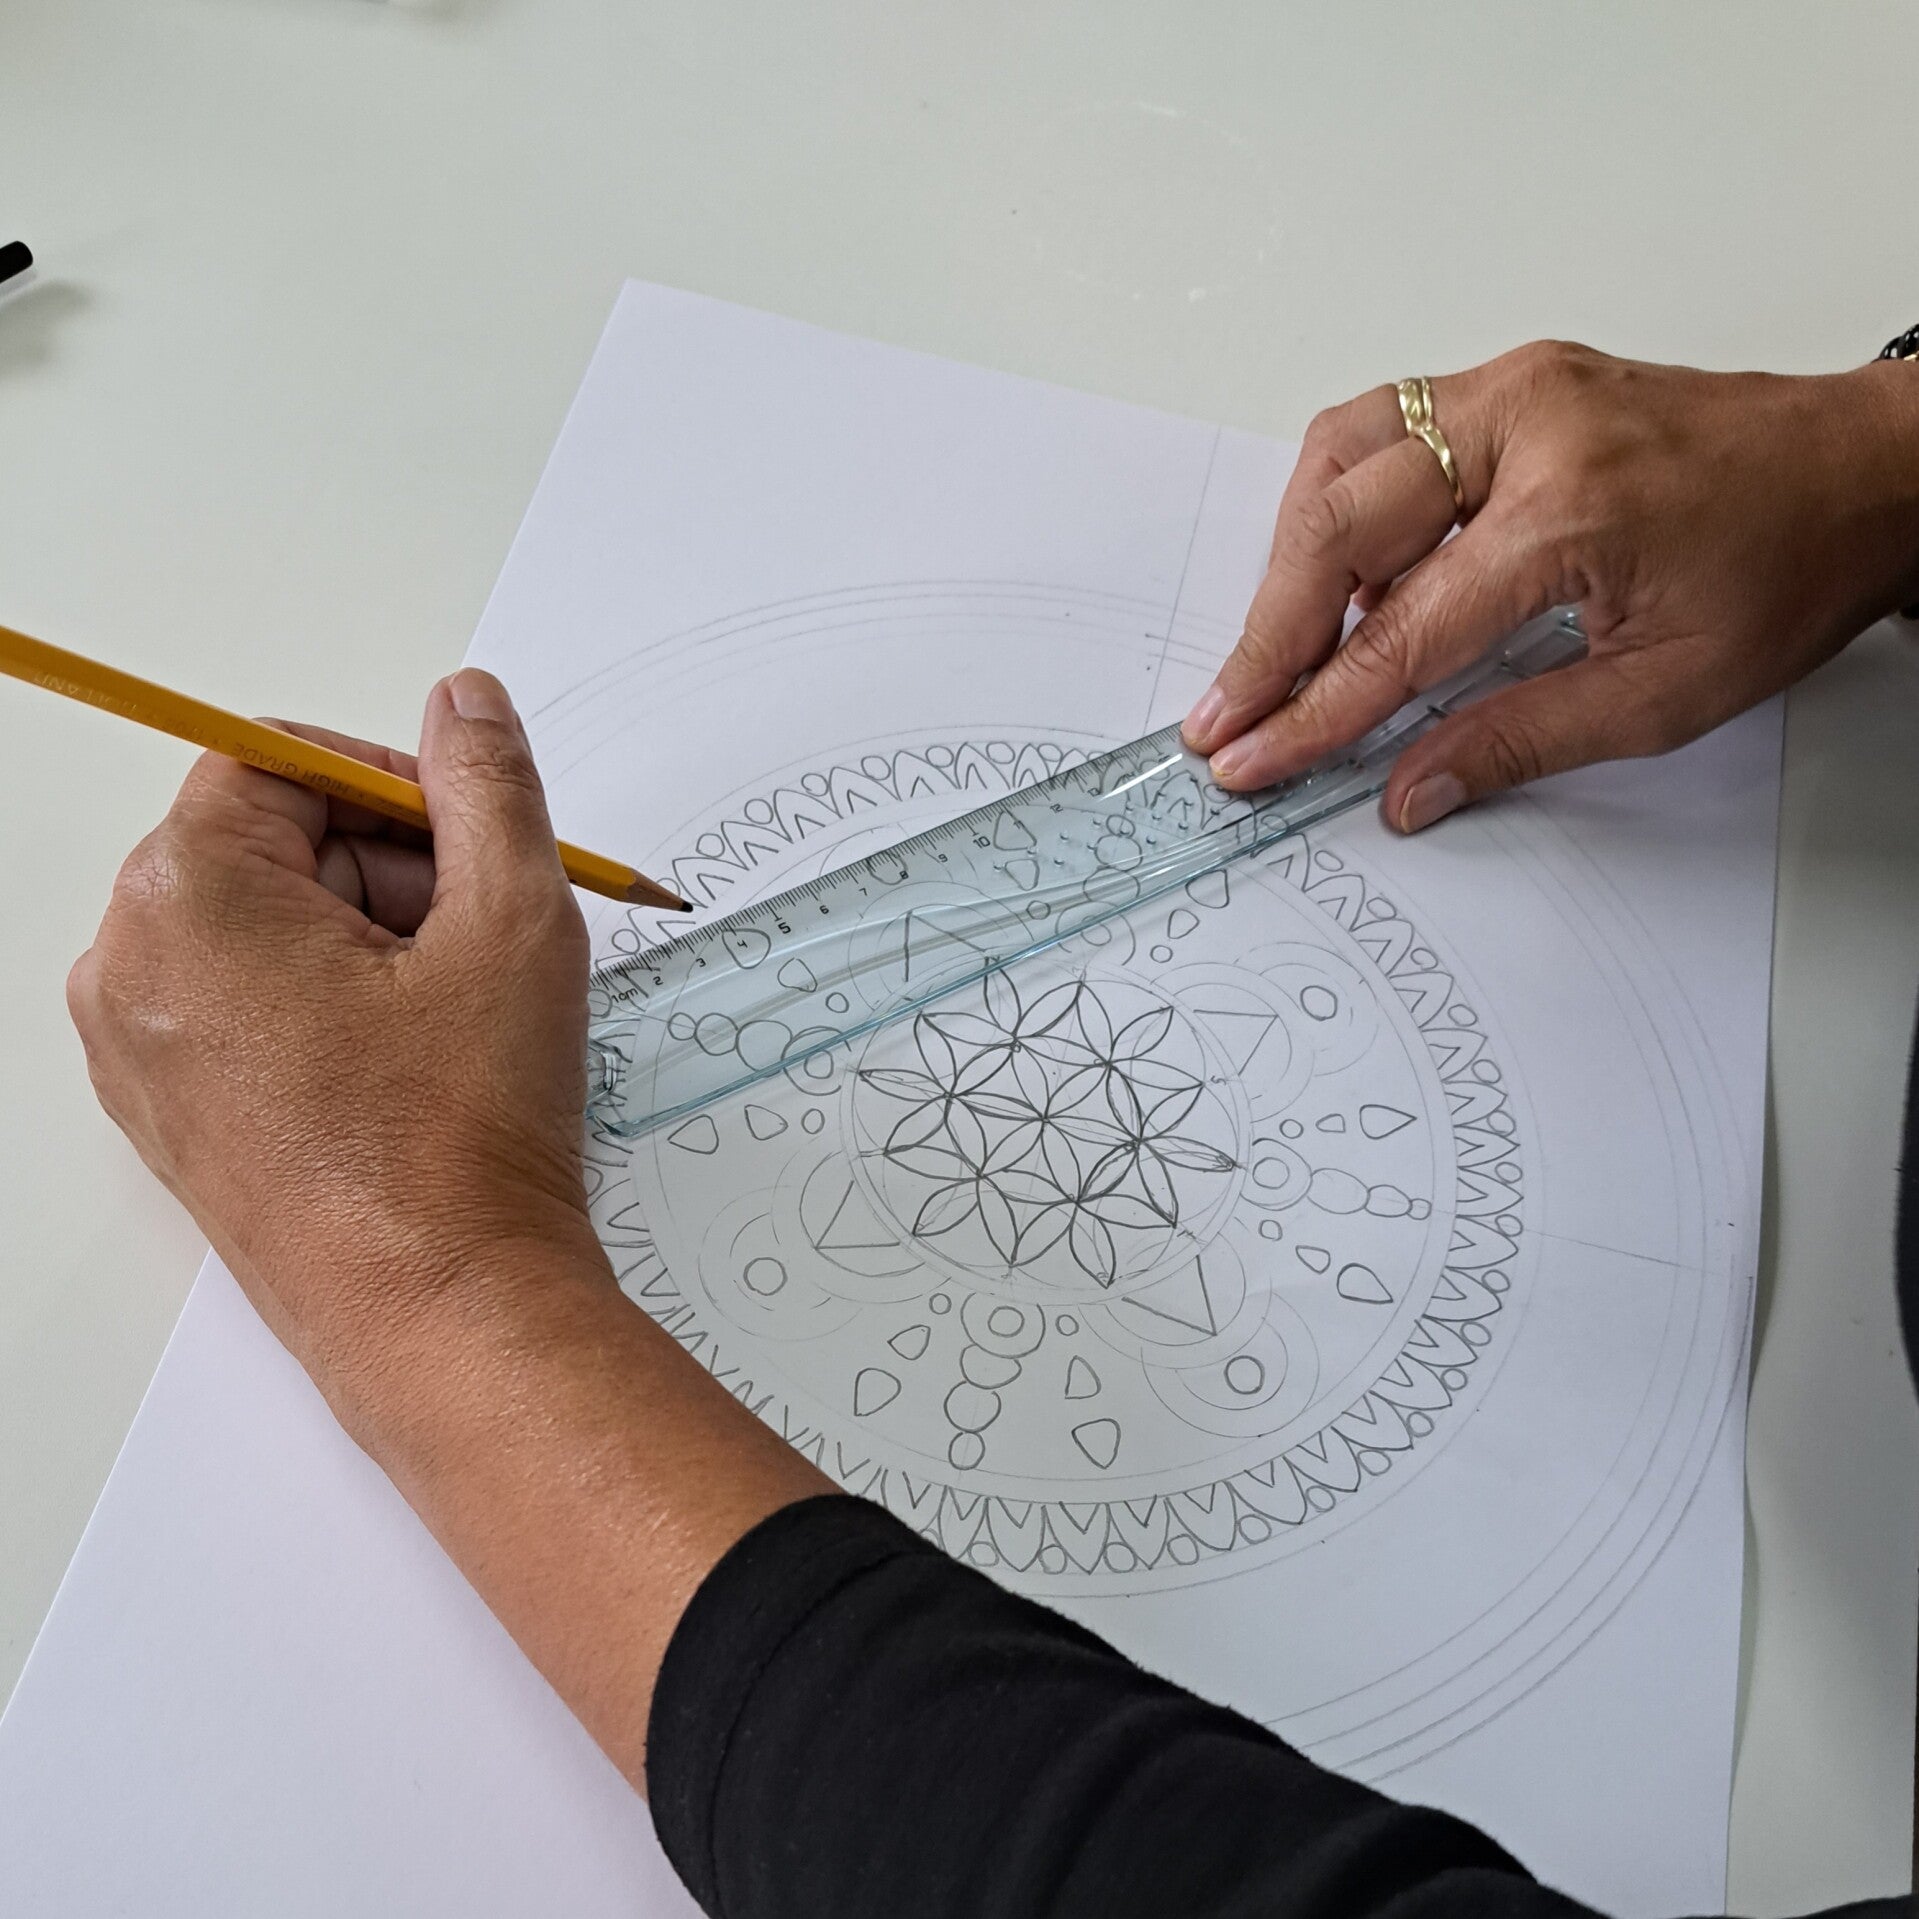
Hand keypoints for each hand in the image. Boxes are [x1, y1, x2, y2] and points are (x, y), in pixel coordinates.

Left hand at [66, 669, 600, 1411]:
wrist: (446, 1317)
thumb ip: (488, 788)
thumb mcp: (511, 926)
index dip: (391, 781)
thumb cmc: (461, 1145)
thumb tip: (465, 706)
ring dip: (371, 936)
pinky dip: (334, 1002)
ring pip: (263, 928)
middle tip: (485, 931)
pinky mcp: (175, 1117)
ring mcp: (143, 1056)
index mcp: (186, 903)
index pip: (274, 765)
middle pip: (264, 846)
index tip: (471, 826)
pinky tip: (417, 1057)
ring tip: (460, 1010)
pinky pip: (248, 1006)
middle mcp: (131, 974)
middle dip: (389, 866)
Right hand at [1182, 343, 1918, 826]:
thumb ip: (1519, 740)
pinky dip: (1338, 499)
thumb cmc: (1795, 561)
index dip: (1314, 708)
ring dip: (1290, 552)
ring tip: (1273, 643)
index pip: (1399, 630)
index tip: (1253, 754)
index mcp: (1571, 510)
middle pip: (1341, 523)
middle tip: (1229, 710)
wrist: (1872, 471)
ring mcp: (1517, 390)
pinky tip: (1338, 565)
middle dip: (1270, 631)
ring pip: (1343, 450)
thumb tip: (1411, 787)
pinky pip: (1384, 425)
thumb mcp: (1666, 692)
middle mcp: (1529, 426)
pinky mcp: (1516, 386)